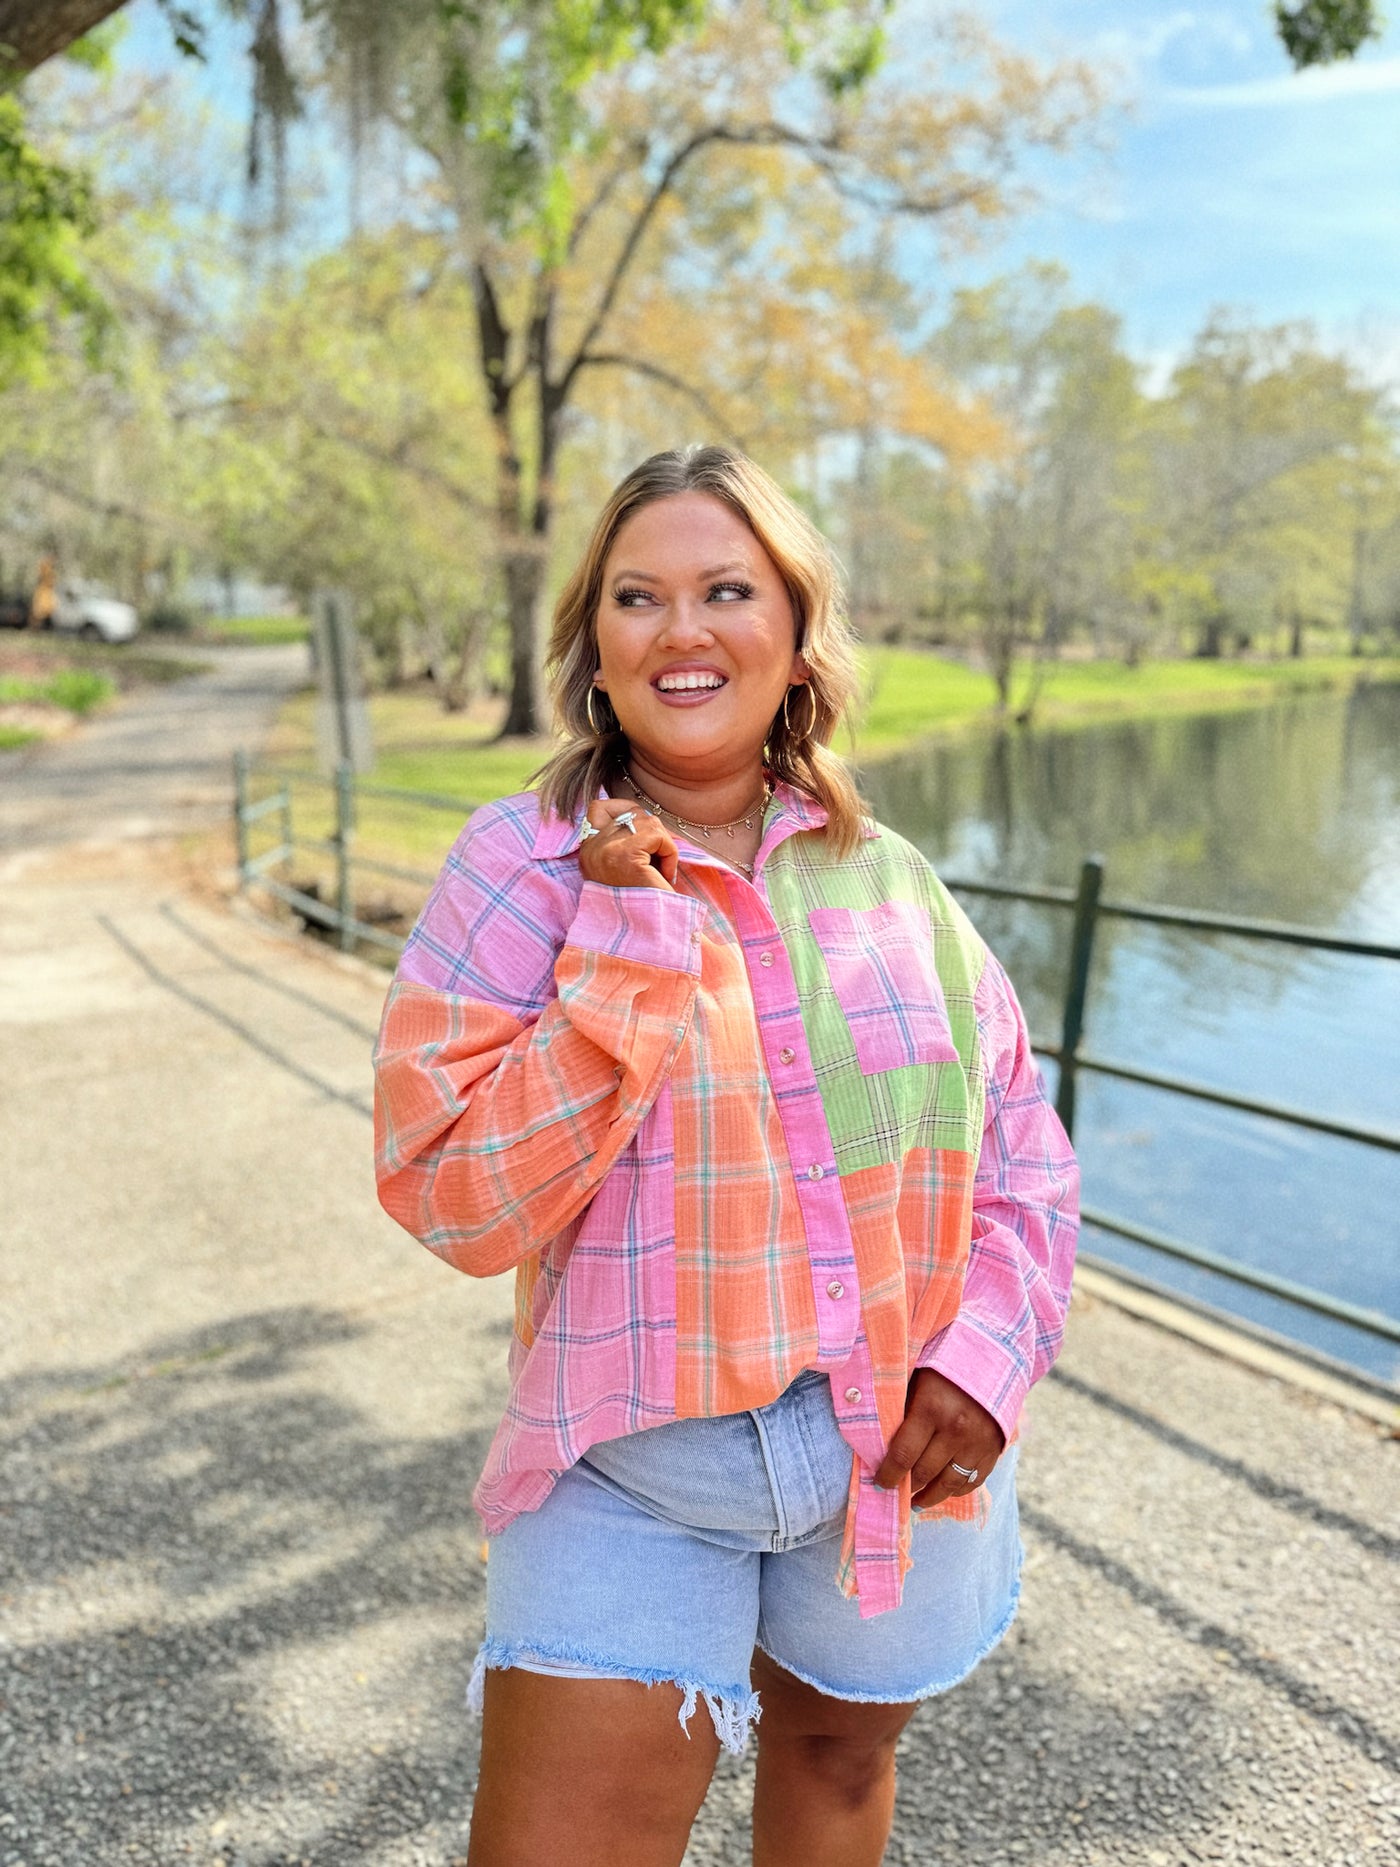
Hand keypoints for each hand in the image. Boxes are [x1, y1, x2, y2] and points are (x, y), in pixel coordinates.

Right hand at [577, 798, 679, 891]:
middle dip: (653, 835)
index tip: (644, 838)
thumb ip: (624, 838)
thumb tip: (644, 814)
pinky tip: (664, 876)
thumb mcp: (623, 865)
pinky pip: (658, 837)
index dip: (626, 812)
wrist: (646, 935)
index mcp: (586, 850)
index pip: (598, 807)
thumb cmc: (641, 900)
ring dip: (664, 847)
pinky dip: (670, 854)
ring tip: (658, 873)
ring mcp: (605, 851)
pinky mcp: (626, 857)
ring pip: (649, 822)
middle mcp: (590, 848)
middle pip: (632, 813)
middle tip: (655, 865)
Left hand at [874, 1368, 1004, 1508]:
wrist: (995, 1354)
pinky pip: (972, 1480)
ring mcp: (978, 1442)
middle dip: (907, 1485)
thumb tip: (877, 1439)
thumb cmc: (944, 1363)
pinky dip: (956, 1490)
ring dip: (929, 1496)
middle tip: (894, 1491)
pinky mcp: (994, 1449)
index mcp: (932, 1408)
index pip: (903, 1455)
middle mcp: (957, 1430)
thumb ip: (901, 1407)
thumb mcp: (916, 1377)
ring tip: (916, 1501)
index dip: (888, 1475)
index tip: (879, 1484)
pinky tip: (943, 1491)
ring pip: (949, 1484)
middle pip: (924, 1472)